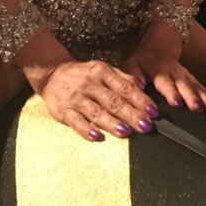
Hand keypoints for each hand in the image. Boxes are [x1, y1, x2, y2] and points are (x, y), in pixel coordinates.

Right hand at [38, 59, 158, 141]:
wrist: (53, 74)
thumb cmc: (83, 74)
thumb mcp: (103, 69)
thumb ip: (122, 77)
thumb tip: (142, 86)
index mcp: (102, 73)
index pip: (125, 87)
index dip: (140, 100)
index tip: (153, 111)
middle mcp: (91, 84)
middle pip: (114, 101)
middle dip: (131, 114)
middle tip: (146, 125)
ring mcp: (77, 98)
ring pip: (97, 112)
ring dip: (112, 122)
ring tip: (126, 131)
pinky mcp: (64, 111)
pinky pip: (76, 122)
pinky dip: (86, 130)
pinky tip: (96, 137)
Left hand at [122, 23, 205, 112]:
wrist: (157, 45)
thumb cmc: (142, 60)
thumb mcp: (131, 63)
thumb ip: (132, 74)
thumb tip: (136, 85)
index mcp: (157, 68)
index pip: (164, 80)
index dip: (170, 91)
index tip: (176, 102)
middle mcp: (173, 70)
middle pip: (183, 83)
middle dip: (190, 96)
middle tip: (197, 107)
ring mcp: (183, 73)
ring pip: (194, 84)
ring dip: (202, 95)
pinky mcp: (190, 76)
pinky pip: (199, 85)